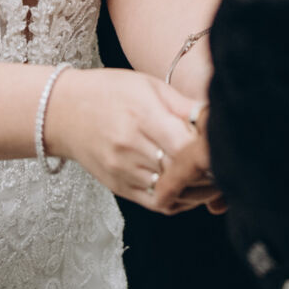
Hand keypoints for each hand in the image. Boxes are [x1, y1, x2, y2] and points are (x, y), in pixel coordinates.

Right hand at [46, 70, 208, 212]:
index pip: (186, 146)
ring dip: (197, 186)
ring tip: (211, 173)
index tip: (221, 141)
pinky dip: (179, 198)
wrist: (63, 112)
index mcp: (141, 117)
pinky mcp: (119, 188)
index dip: (208, 148)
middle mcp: (130, 148)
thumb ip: (182, 105)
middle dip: (208, 169)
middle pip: (181, 171)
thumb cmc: (110, 91)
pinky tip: (188, 185)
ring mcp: (123, 172)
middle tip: (225, 160)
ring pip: (173, 192)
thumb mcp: (148, 86)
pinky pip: (158, 203)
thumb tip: (216, 116)